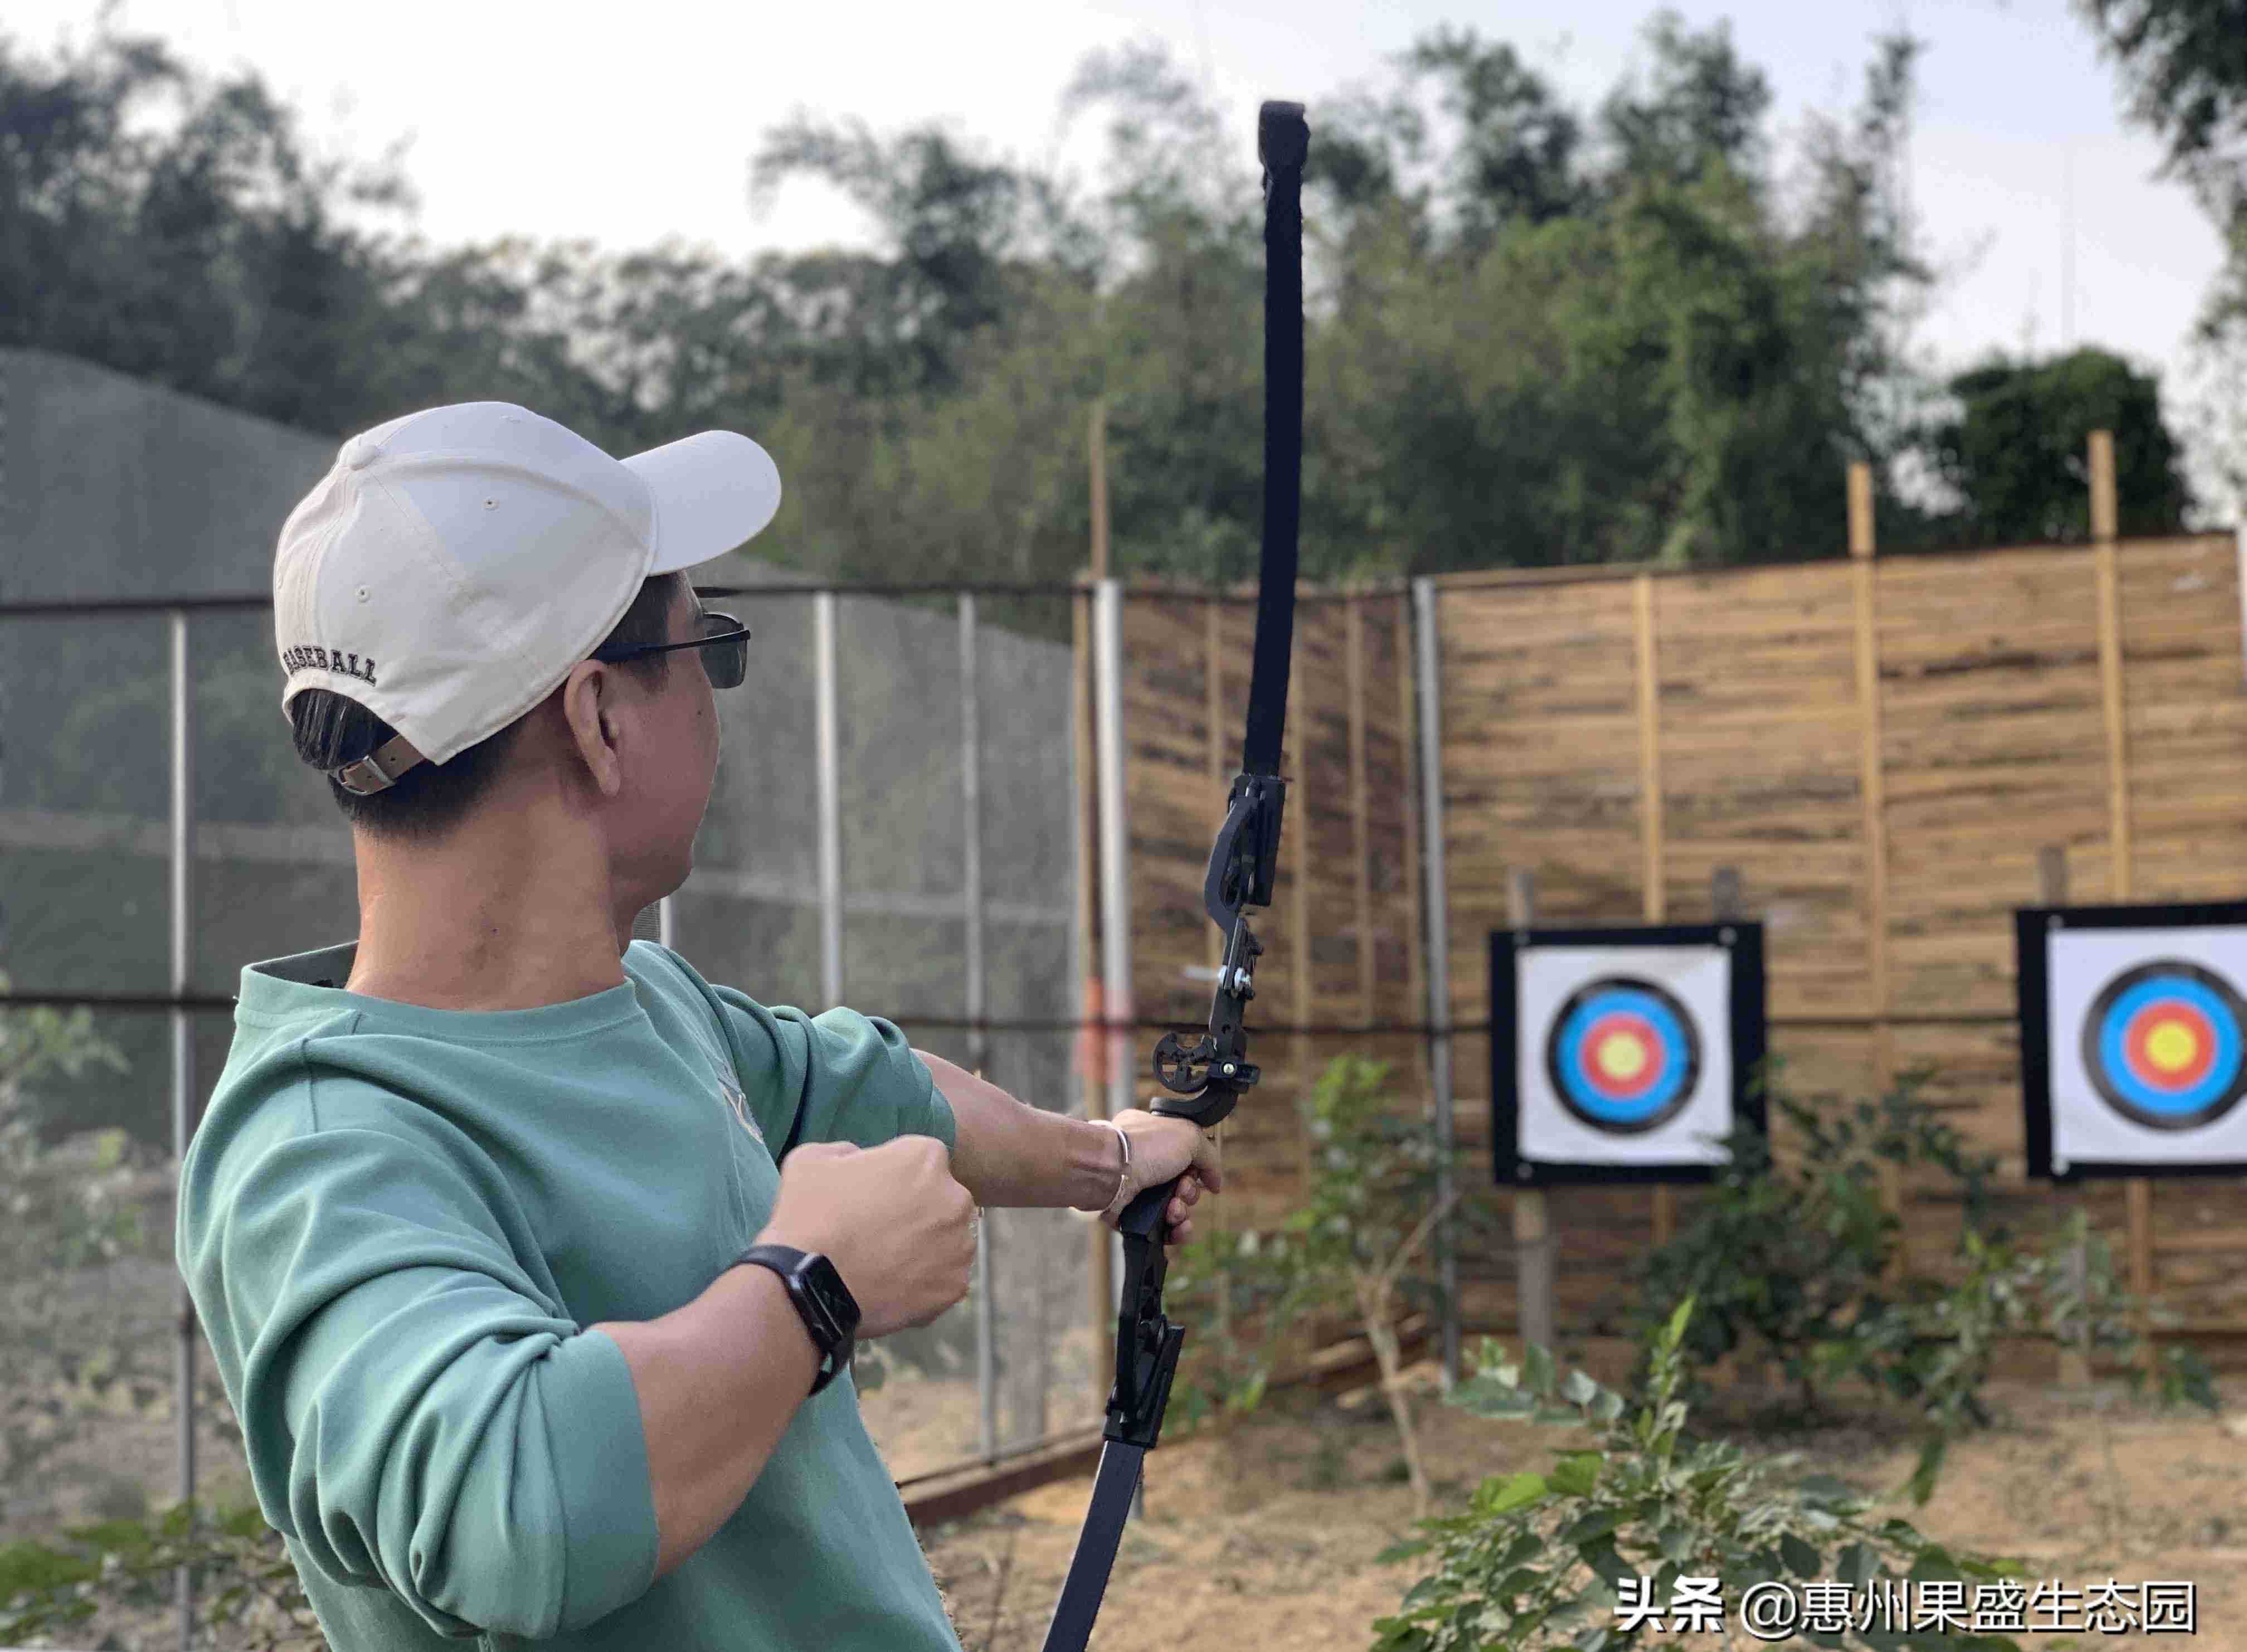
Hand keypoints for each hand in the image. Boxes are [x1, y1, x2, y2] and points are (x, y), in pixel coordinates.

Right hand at [757, 1137, 975, 1338]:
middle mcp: (956, 1198)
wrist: (809, 1286)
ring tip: (886, 1261)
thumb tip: (860, 1160)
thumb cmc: (809, 1216)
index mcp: (926, 1157)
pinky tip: (893, 1285)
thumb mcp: (814, 1159)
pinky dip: (924, 1282)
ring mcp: (959, 1245)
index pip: (921, 1158)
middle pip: (942, 1198)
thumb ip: (849, 1151)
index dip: (896, 1176)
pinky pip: (944, 1278)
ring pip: (948, 1239)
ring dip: (926, 1245)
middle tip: (880, 1230)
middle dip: (918, 1210)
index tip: (874, 1195)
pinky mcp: (955, 1286)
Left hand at [1103, 1106, 1222, 1246]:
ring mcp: (1137, 1192)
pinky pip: (1161, 1231)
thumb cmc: (1146, 1148)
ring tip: (1173, 1210)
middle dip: (1189, 1193)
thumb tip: (1214, 1184)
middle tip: (1180, 1190)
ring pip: (1174, 1210)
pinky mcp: (1131, 1218)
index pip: (1185, 1158)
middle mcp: (1145, 1164)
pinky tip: (1178, 1229)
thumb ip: (1210, 1157)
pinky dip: (1174, 1232)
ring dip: (1182, 1213)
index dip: (1196, 1169)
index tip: (1194, 1171)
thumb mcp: (1189, 1136)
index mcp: (1155, 1139)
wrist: (1110, 1172)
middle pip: (1182, 1187)